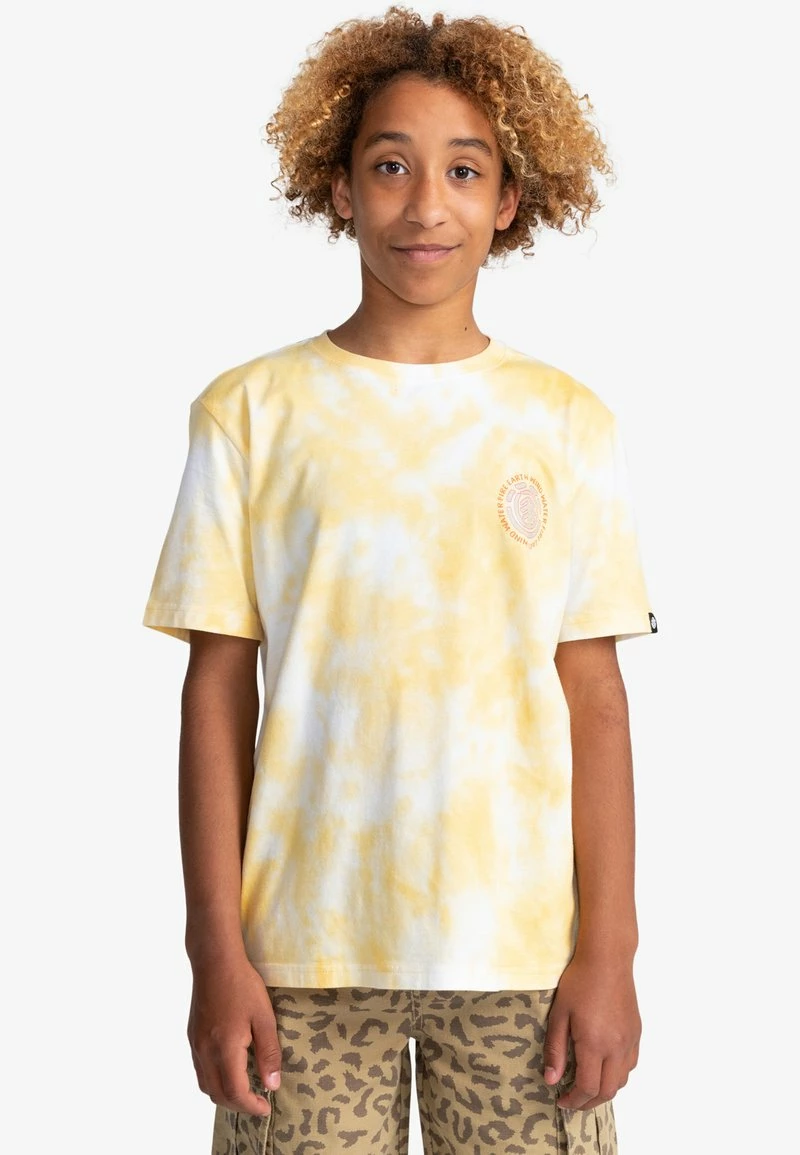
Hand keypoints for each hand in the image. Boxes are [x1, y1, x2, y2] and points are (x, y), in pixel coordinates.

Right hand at [187, 953, 281, 1116]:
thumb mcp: (264, 1018)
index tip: (266, 1107)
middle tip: (258, 1101)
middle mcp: (205, 1052)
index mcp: (224, 1049)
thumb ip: (268, 1053)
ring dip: (224, 1094)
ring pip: (205, 1084)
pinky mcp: (193, 1036)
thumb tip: (272, 1084)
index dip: (251, 1106)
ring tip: (245, 1090)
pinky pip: (200, 1070)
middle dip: (238, 1104)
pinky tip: (229, 1070)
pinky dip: (214, 1080)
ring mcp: (196, 1044)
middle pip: (217, 1094)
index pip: (235, 1092)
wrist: (215, 961)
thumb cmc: (242, 985)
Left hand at [542, 952, 640, 1109]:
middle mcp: (617, 1047)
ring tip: (587, 1085)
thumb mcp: (559, 1014)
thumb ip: (555, 1050)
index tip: (561, 1100)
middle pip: (607, 1091)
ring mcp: (630, 1040)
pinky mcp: (636, 1032)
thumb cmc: (579, 982)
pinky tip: (604, 1066)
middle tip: (573, 1100)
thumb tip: (551, 1080)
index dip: (574, 1101)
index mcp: (595, 1044)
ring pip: (622, 1081)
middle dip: (589, 1102)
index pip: (587, 1087)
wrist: (607, 959)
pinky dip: (618, 1074)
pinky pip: (631, 1064)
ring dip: (604, 1089)